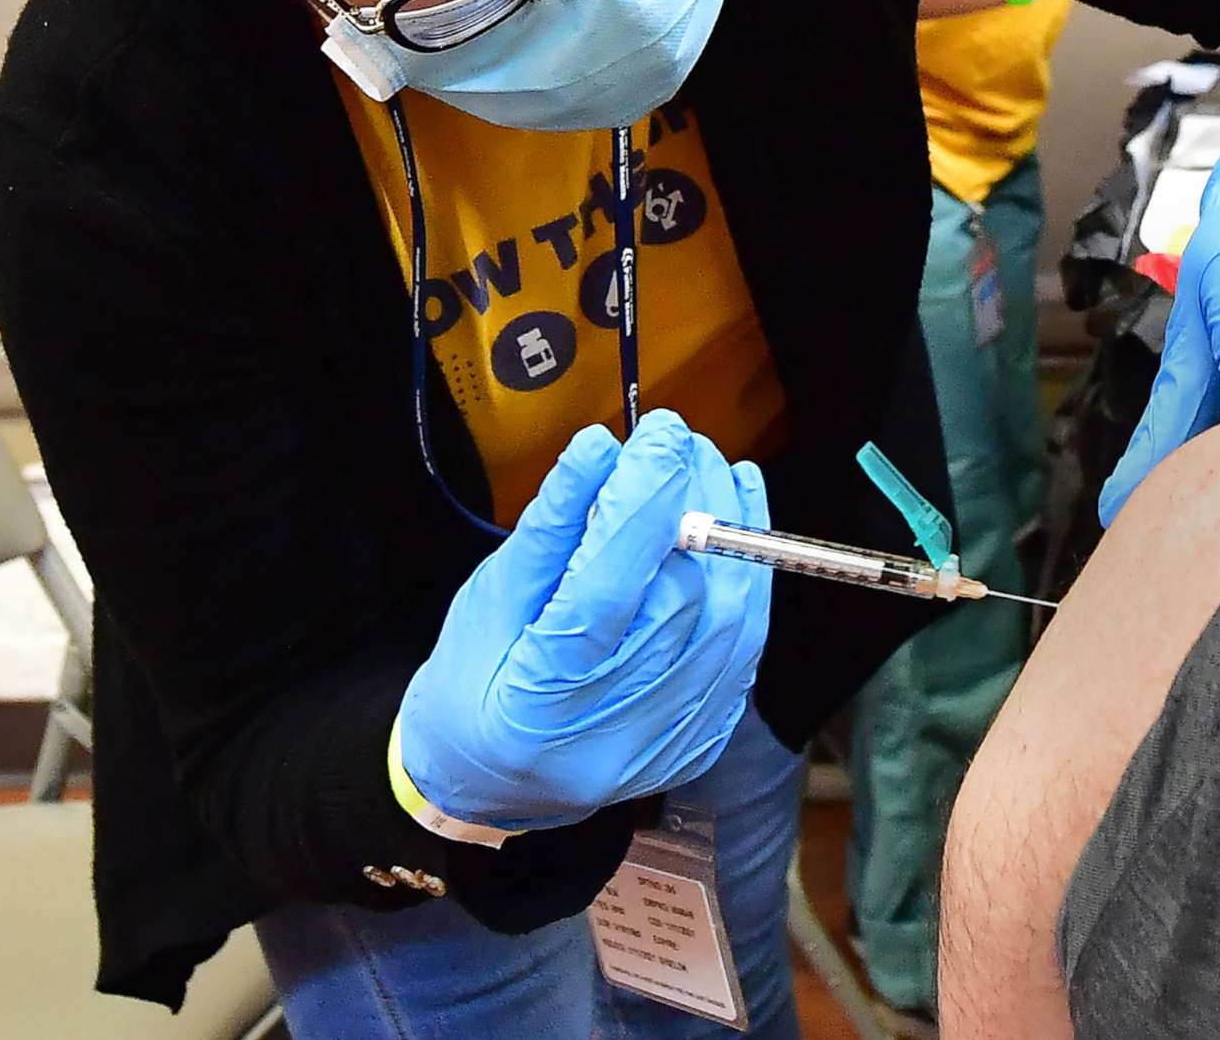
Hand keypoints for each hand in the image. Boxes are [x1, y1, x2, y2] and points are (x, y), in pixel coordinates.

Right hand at [397, 411, 773, 832]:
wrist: (489, 784)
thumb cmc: (473, 686)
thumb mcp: (487, 600)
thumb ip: (550, 527)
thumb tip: (600, 450)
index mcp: (537, 702)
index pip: (609, 588)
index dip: (643, 502)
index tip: (659, 435)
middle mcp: (612, 736)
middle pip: (684, 601)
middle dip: (693, 505)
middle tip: (681, 443)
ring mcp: (665, 745)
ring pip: (732, 621)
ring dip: (733, 533)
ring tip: (712, 471)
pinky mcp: (702, 740)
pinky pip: (745, 647)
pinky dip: (745, 578)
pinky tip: (737, 525)